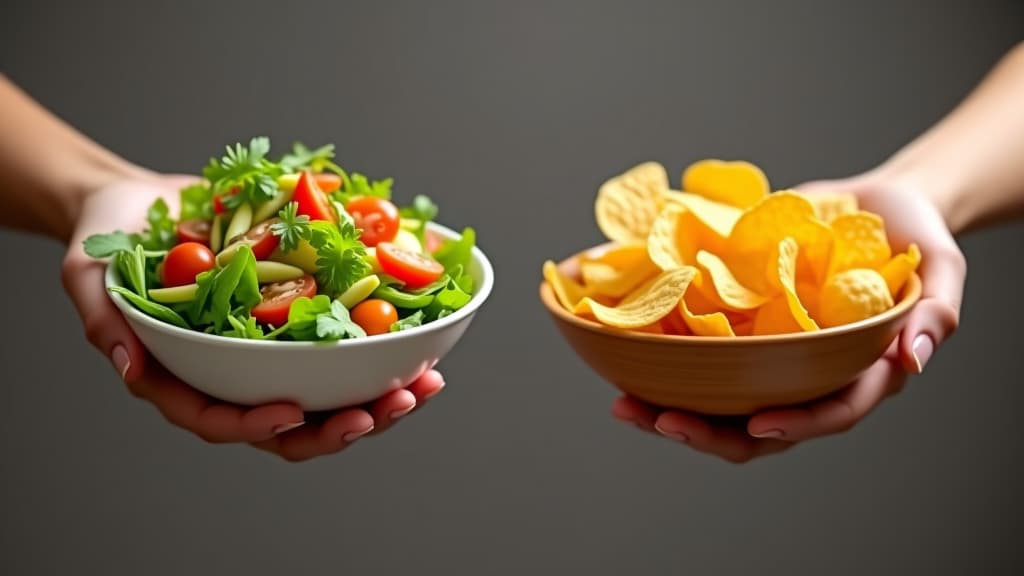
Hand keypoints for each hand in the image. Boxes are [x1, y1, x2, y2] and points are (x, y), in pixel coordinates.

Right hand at [61, 175, 445, 461]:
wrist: (140, 203)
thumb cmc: (104, 243)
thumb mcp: (88, 277)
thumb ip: (104, 322)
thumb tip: (131, 367)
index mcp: (186, 379)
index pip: (222, 420)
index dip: (258, 427)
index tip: (293, 416)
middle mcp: (237, 373)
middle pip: (294, 424)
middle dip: (345, 424)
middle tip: (389, 408)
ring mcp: (274, 349)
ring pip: (333, 393)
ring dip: (383, 396)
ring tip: (425, 384)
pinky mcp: (304, 317)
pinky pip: (348, 342)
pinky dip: (388, 346)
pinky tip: (427, 340)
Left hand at [612, 170, 965, 462]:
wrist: (875, 205)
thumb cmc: (915, 237)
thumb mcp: (941, 267)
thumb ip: (936, 311)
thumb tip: (912, 358)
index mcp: (858, 374)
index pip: (827, 414)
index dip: (794, 427)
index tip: (756, 426)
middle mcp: (806, 375)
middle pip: (757, 426)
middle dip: (706, 433)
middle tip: (656, 420)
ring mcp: (769, 356)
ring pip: (718, 401)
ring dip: (669, 408)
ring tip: (624, 403)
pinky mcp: (741, 328)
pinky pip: (701, 355)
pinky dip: (662, 357)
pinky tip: (620, 351)